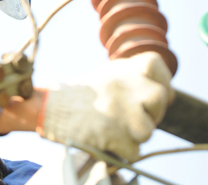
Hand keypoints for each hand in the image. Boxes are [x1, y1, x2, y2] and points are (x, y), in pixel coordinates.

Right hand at [37, 51, 172, 159]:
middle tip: (133, 116)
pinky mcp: (112, 135)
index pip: (155, 63)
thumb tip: (168, 95)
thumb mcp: (106, 77)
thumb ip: (135, 80)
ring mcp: (119, 110)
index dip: (160, 78)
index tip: (146, 92)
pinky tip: (105, 140)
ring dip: (133, 134)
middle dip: (152, 112)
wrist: (45, 108)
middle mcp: (123, 86)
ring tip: (114, 129)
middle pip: (159, 97)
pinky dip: (121, 150)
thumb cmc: (76, 96)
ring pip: (148, 130)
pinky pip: (133, 150)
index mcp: (120, 69)